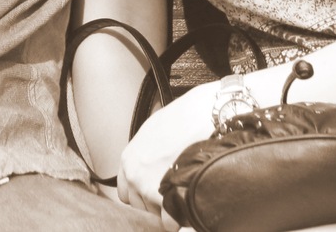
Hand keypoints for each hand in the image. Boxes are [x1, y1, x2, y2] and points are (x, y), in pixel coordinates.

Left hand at [118, 64, 293, 212]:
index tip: (156, 192)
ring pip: (155, 213)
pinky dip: (180, 217)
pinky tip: (191, 201)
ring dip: (168, 208)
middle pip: (140, 204)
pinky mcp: (167, 199)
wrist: (208, 115)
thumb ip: (145, 156)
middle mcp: (135, 175)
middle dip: (156, 201)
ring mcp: (149, 188)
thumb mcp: (154, 132)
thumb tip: (151, 169)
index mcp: (129, 159)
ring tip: (186, 190)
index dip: (144, 193)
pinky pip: (170, 222)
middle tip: (174, 190)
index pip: (126, 191)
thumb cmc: (186, 118)